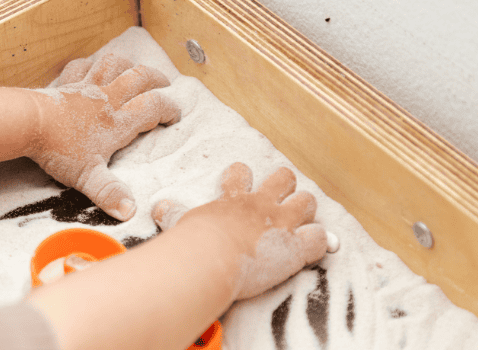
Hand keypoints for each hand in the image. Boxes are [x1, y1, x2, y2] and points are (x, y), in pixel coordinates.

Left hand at [27, 54, 180, 220]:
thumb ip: (110, 194)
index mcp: (117, 122)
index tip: (175, 115)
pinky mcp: (66, 83)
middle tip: (165, 83)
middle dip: (156, 78)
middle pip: (139, 78)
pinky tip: (92, 66)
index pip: (152, 108)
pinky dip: (90, 64)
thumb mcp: (88, 178)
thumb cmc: (58, 150)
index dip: (168, 109)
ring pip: (113, 64)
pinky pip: (81, 66)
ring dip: (127, 64)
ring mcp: (86, 87)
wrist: (28, 123)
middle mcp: (107, 99)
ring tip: (134, 67)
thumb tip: (130, 212)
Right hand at [152, 163, 327, 299]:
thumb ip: (174, 214)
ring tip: (301, 222)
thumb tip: (158, 208)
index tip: (242, 180)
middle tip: (280, 200)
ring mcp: (282, 223)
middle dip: (285, 186)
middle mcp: (261, 205)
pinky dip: (318, 243)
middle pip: (284, 178)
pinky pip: (319, 238)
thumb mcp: (181, 222)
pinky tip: (312, 249)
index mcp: (234, 198)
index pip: (240, 173)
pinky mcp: (296, 247)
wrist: (212, 257)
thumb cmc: (194, 242)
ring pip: (307, 201)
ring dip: (306, 211)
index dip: (243, 176)